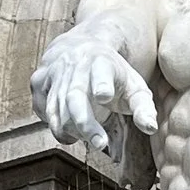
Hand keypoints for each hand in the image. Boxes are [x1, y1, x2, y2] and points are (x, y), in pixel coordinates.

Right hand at [33, 23, 159, 159]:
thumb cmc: (113, 73)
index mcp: (101, 61)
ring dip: (72, 130)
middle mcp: (73, 64)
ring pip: (56, 108)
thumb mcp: (134, 85)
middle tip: (101, 144)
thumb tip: (150, 129)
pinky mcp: (39, 82)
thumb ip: (143, 108)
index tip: (104, 96)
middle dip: (85, 124)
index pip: (100, 72)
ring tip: (91, 138)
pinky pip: (43, 110)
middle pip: (74, 97)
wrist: (81, 45)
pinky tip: (71, 127)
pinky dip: (56, 125)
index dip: (101, 83)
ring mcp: (53, 72)